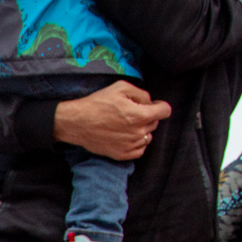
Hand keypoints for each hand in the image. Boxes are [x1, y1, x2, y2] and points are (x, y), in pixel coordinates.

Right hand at [54, 82, 170, 159]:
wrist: (76, 123)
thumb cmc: (97, 103)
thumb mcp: (120, 87)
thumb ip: (141, 93)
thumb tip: (149, 102)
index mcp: (140, 115)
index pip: (165, 111)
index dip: (160, 106)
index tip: (153, 105)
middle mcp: (138, 132)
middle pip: (155, 123)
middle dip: (147, 116)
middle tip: (131, 113)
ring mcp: (130, 145)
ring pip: (148, 137)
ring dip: (141, 130)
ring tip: (126, 125)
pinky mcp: (122, 154)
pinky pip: (140, 150)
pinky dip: (136, 144)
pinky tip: (126, 136)